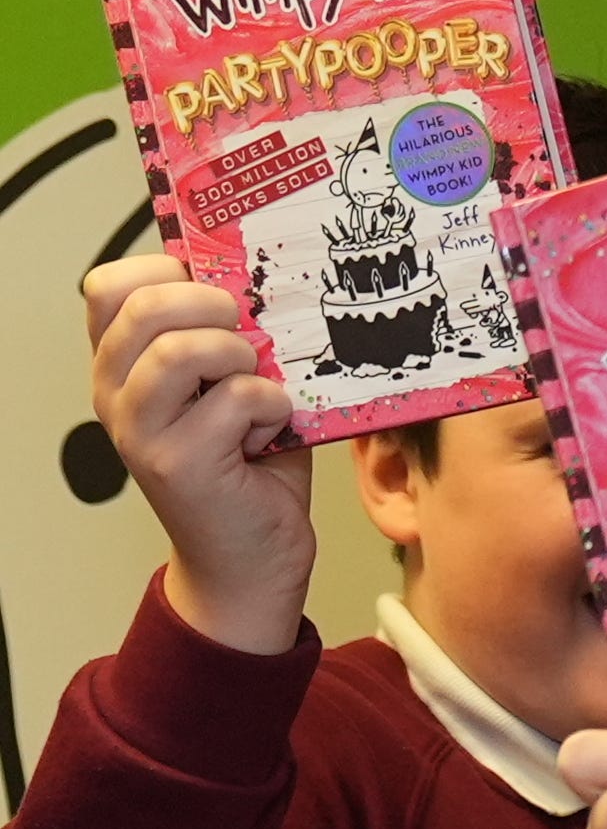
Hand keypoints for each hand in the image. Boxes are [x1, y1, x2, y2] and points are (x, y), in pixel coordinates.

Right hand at [81, 258, 311, 658]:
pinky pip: (239, 398)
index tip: (217, 297)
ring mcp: (139, 428)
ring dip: (243, 358)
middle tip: (248, 341)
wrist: (252, 556)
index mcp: (121, 364)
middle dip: (215, 306)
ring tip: (259, 389)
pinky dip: (274, 407)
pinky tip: (269, 434)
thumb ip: (226, 335)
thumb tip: (258, 278)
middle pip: (146, 305)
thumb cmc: (249, 465)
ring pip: (183, 349)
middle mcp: (114, 392)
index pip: (109, 285)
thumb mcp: (231, 384)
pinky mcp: (175, 462)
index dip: (167, 272)